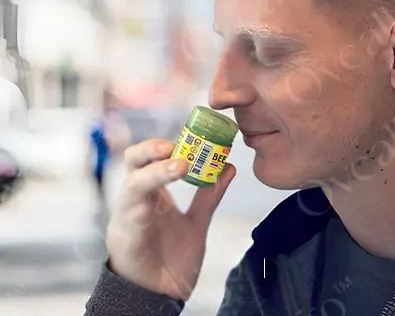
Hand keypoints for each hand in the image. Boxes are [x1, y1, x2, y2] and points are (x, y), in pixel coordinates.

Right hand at [106, 138, 235, 300]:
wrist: (159, 297)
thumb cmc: (172, 259)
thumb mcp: (196, 223)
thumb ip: (209, 196)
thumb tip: (229, 167)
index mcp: (152, 193)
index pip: (150, 156)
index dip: (164, 144)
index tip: (191, 137)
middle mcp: (137, 199)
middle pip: (133, 161)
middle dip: (151, 149)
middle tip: (175, 146)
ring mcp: (128, 217)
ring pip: (133, 185)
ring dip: (156, 173)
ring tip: (181, 165)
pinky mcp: (125, 239)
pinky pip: (131, 216)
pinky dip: (144, 205)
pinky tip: (159, 203)